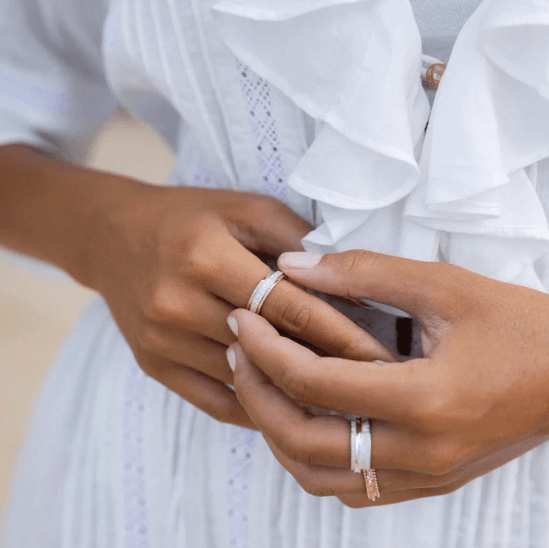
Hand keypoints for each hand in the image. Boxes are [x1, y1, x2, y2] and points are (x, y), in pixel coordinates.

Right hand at [92, 190, 393, 428]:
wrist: (114, 237)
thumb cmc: (189, 217)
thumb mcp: (243, 209)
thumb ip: (294, 239)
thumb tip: (345, 282)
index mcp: (206, 258)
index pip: (290, 306)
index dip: (342, 334)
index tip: (381, 358)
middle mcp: (177, 304)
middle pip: (270, 348)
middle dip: (328, 368)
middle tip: (374, 386)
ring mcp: (161, 342)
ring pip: (245, 382)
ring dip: (295, 394)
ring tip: (341, 403)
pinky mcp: (153, 365)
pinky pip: (215, 401)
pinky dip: (257, 408)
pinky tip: (290, 411)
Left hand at [228, 250, 548, 502]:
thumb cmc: (520, 326)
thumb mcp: (445, 285)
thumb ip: (363, 272)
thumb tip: (294, 266)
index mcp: (428, 399)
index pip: (316, 384)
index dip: (267, 350)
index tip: (243, 319)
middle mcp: (422, 452)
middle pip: (304, 442)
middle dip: (256, 396)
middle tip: (238, 354)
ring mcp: (424, 476)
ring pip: (319, 476)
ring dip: (277, 433)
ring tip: (259, 384)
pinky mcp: (428, 481)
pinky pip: (350, 485)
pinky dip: (311, 455)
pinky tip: (303, 416)